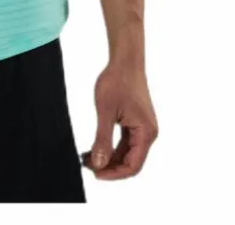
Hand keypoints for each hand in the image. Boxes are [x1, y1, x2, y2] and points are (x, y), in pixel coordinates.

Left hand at [81, 60, 157, 179]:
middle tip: (86, 165)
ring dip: (108, 157)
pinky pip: (124, 142)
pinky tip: (94, 148)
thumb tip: (99, 164)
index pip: (132, 166)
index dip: (114, 174)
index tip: (95, 174)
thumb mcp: (106, 112)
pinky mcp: (136, 123)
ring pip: (126, 153)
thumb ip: (103, 139)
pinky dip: (110, 147)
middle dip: (109, 166)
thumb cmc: (117, 81)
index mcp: (146, 133)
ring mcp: (142, 128)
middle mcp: (148, 133)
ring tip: (86, 158)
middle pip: (130, 162)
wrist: (125, 60)